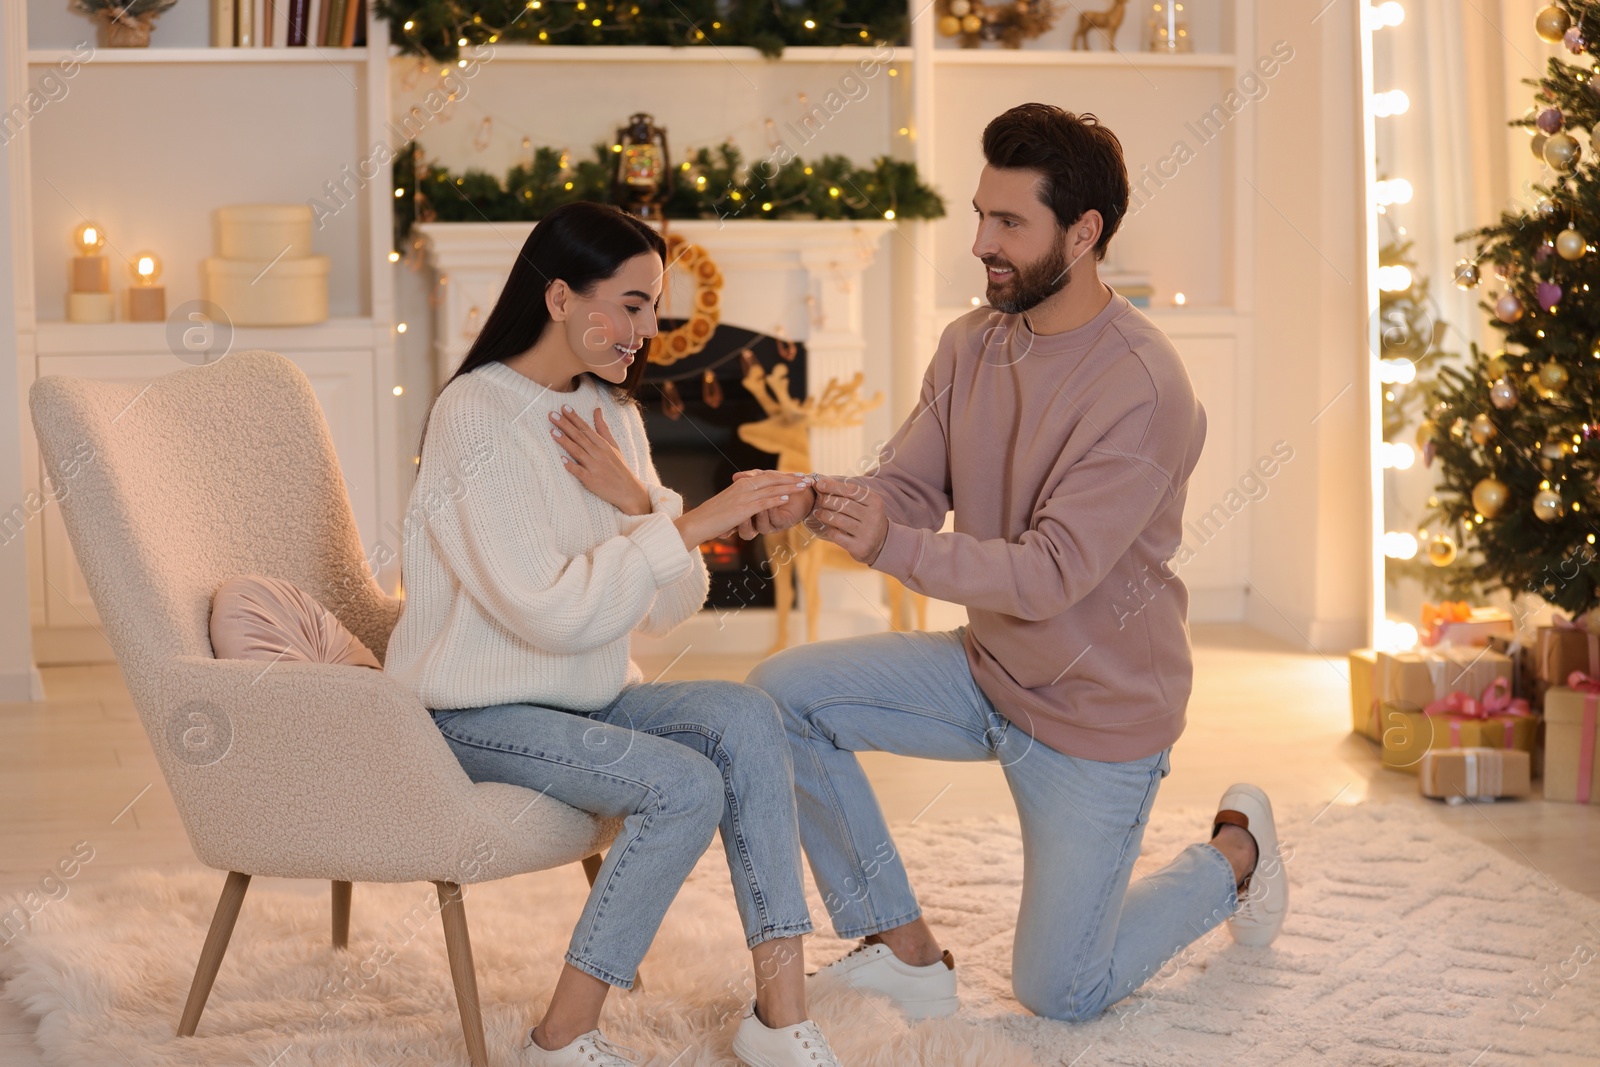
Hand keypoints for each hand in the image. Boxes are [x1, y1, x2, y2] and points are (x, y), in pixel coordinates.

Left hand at [549, 405, 651, 515]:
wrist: (628, 491)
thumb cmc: (619, 467)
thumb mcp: (613, 445)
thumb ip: (603, 428)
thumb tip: (597, 410)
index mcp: (602, 444)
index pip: (586, 428)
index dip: (574, 418)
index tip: (563, 407)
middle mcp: (598, 453)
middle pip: (579, 437)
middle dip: (565, 425)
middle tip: (552, 415)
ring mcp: (594, 467)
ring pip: (577, 451)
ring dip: (565, 442)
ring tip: (553, 432)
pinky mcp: (591, 480)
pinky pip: (579, 472)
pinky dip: (571, 466)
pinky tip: (562, 459)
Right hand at [676, 471, 812, 548]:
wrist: (698, 522)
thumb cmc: (712, 516)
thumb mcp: (728, 504)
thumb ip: (740, 500)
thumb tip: (749, 504)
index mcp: (741, 484)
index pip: (766, 477)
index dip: (783, 476)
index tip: (796, 475)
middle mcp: (744, 487)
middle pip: (772, 480)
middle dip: (791, 478)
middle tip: (807, 477)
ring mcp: (744, 497)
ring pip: (771, 489)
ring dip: (789, 487)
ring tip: (804, 486)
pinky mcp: (743, 509)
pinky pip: (763, 502)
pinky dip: (776, 499)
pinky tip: (788, 498)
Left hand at [812, 474, 889, 563]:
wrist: (882, 543)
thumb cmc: (867, 518)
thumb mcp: (866, 504)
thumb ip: (848, 494)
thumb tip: (822, 484)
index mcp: (875, 502)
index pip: (851, 490)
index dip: (833, 486)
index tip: (820, 484)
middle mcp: (872, 517)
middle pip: (843, 504)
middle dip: (827, 500)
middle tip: (820, 500)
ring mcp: (866, 533)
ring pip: (839, 520)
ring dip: (825, 514)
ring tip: (819, 512)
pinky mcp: (859, 547)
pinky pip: (837, 535)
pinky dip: (830, 530)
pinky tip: (829, 527)